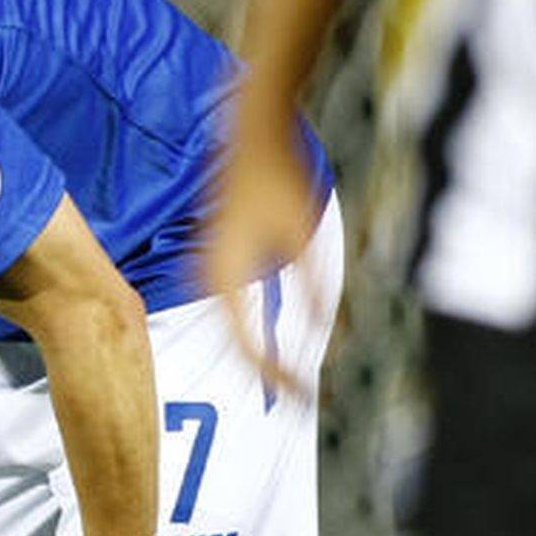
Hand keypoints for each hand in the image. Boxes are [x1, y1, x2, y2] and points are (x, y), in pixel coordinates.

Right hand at [204, 92, 325, 397]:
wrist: (250, 135)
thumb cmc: (277, 178)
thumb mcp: (303, 235)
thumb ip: (313, 287)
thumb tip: (326, 330)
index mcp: (224, 278)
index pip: (248, 348)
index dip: (277, 378)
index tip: (305, 398)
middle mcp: (210, 280)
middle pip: (234, 347)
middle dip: (268, 376)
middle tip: (301, 400)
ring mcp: (210, 272)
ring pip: (231, 333)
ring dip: (259, 359)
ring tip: (289, 381)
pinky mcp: (218, 263)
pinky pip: (232, 314)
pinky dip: (253, 336)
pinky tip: (275, 344)